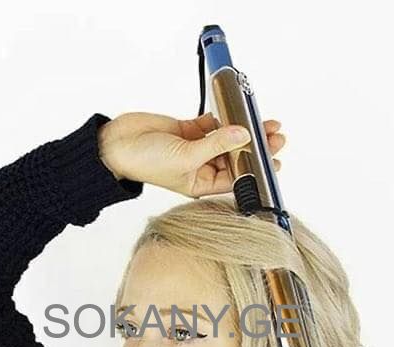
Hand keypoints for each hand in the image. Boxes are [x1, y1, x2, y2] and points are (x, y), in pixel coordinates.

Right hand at [97, 110, 285, 197]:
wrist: (116, 144)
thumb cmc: (144, 162)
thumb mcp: (185, 156)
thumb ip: (216, 144)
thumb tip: (243, 134)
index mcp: (200, 184)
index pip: (235, 179)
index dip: (256, 171)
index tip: (275, 163)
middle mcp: (200, 168)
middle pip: (235, 157)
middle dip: (256, 148)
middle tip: (277, 137)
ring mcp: (195, 148)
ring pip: (227, 139)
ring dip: (245, 131)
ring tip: (267, 124)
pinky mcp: (188, 130)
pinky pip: (212, 124)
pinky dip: (224, 118)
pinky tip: (237, 114)